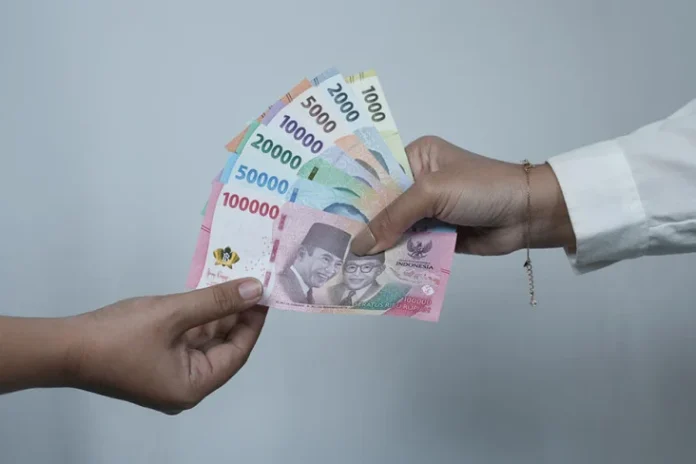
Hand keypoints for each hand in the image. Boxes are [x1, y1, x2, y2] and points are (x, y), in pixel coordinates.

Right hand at [66, 278, 266, 414]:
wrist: (63, 347)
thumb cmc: (121, 335)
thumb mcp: (174, 313)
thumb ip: (217, 301)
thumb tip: (255, 290)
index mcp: (194, 385)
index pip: (237, 352)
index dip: (253, 322)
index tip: (264, 295)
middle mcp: (184, 386)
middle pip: (221, 348)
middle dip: (235, 316)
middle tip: (250, 285)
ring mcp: (167, 376)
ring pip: (203, 342)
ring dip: (215, 315)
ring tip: (231, 284)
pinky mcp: (154, 364)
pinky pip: (184, 341)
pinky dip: (195, 320)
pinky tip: (205, 296)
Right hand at [350, 136, 575, 255]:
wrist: (529, 214)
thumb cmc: (482, 187)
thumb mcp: (432, 192)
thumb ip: (394, 217)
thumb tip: (360, 245)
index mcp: (417, 157)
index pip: (377, 177)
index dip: (354, 197)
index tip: (326, 216)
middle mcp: (420, 183)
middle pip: (384, 207)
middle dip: (365, 227)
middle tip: (331, 247)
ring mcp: (430, 212)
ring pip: (396, 231)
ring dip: (380, 247)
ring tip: (348, 266)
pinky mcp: (440, 237)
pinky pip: (413, 249)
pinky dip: (399, 260)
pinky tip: (376, 273)